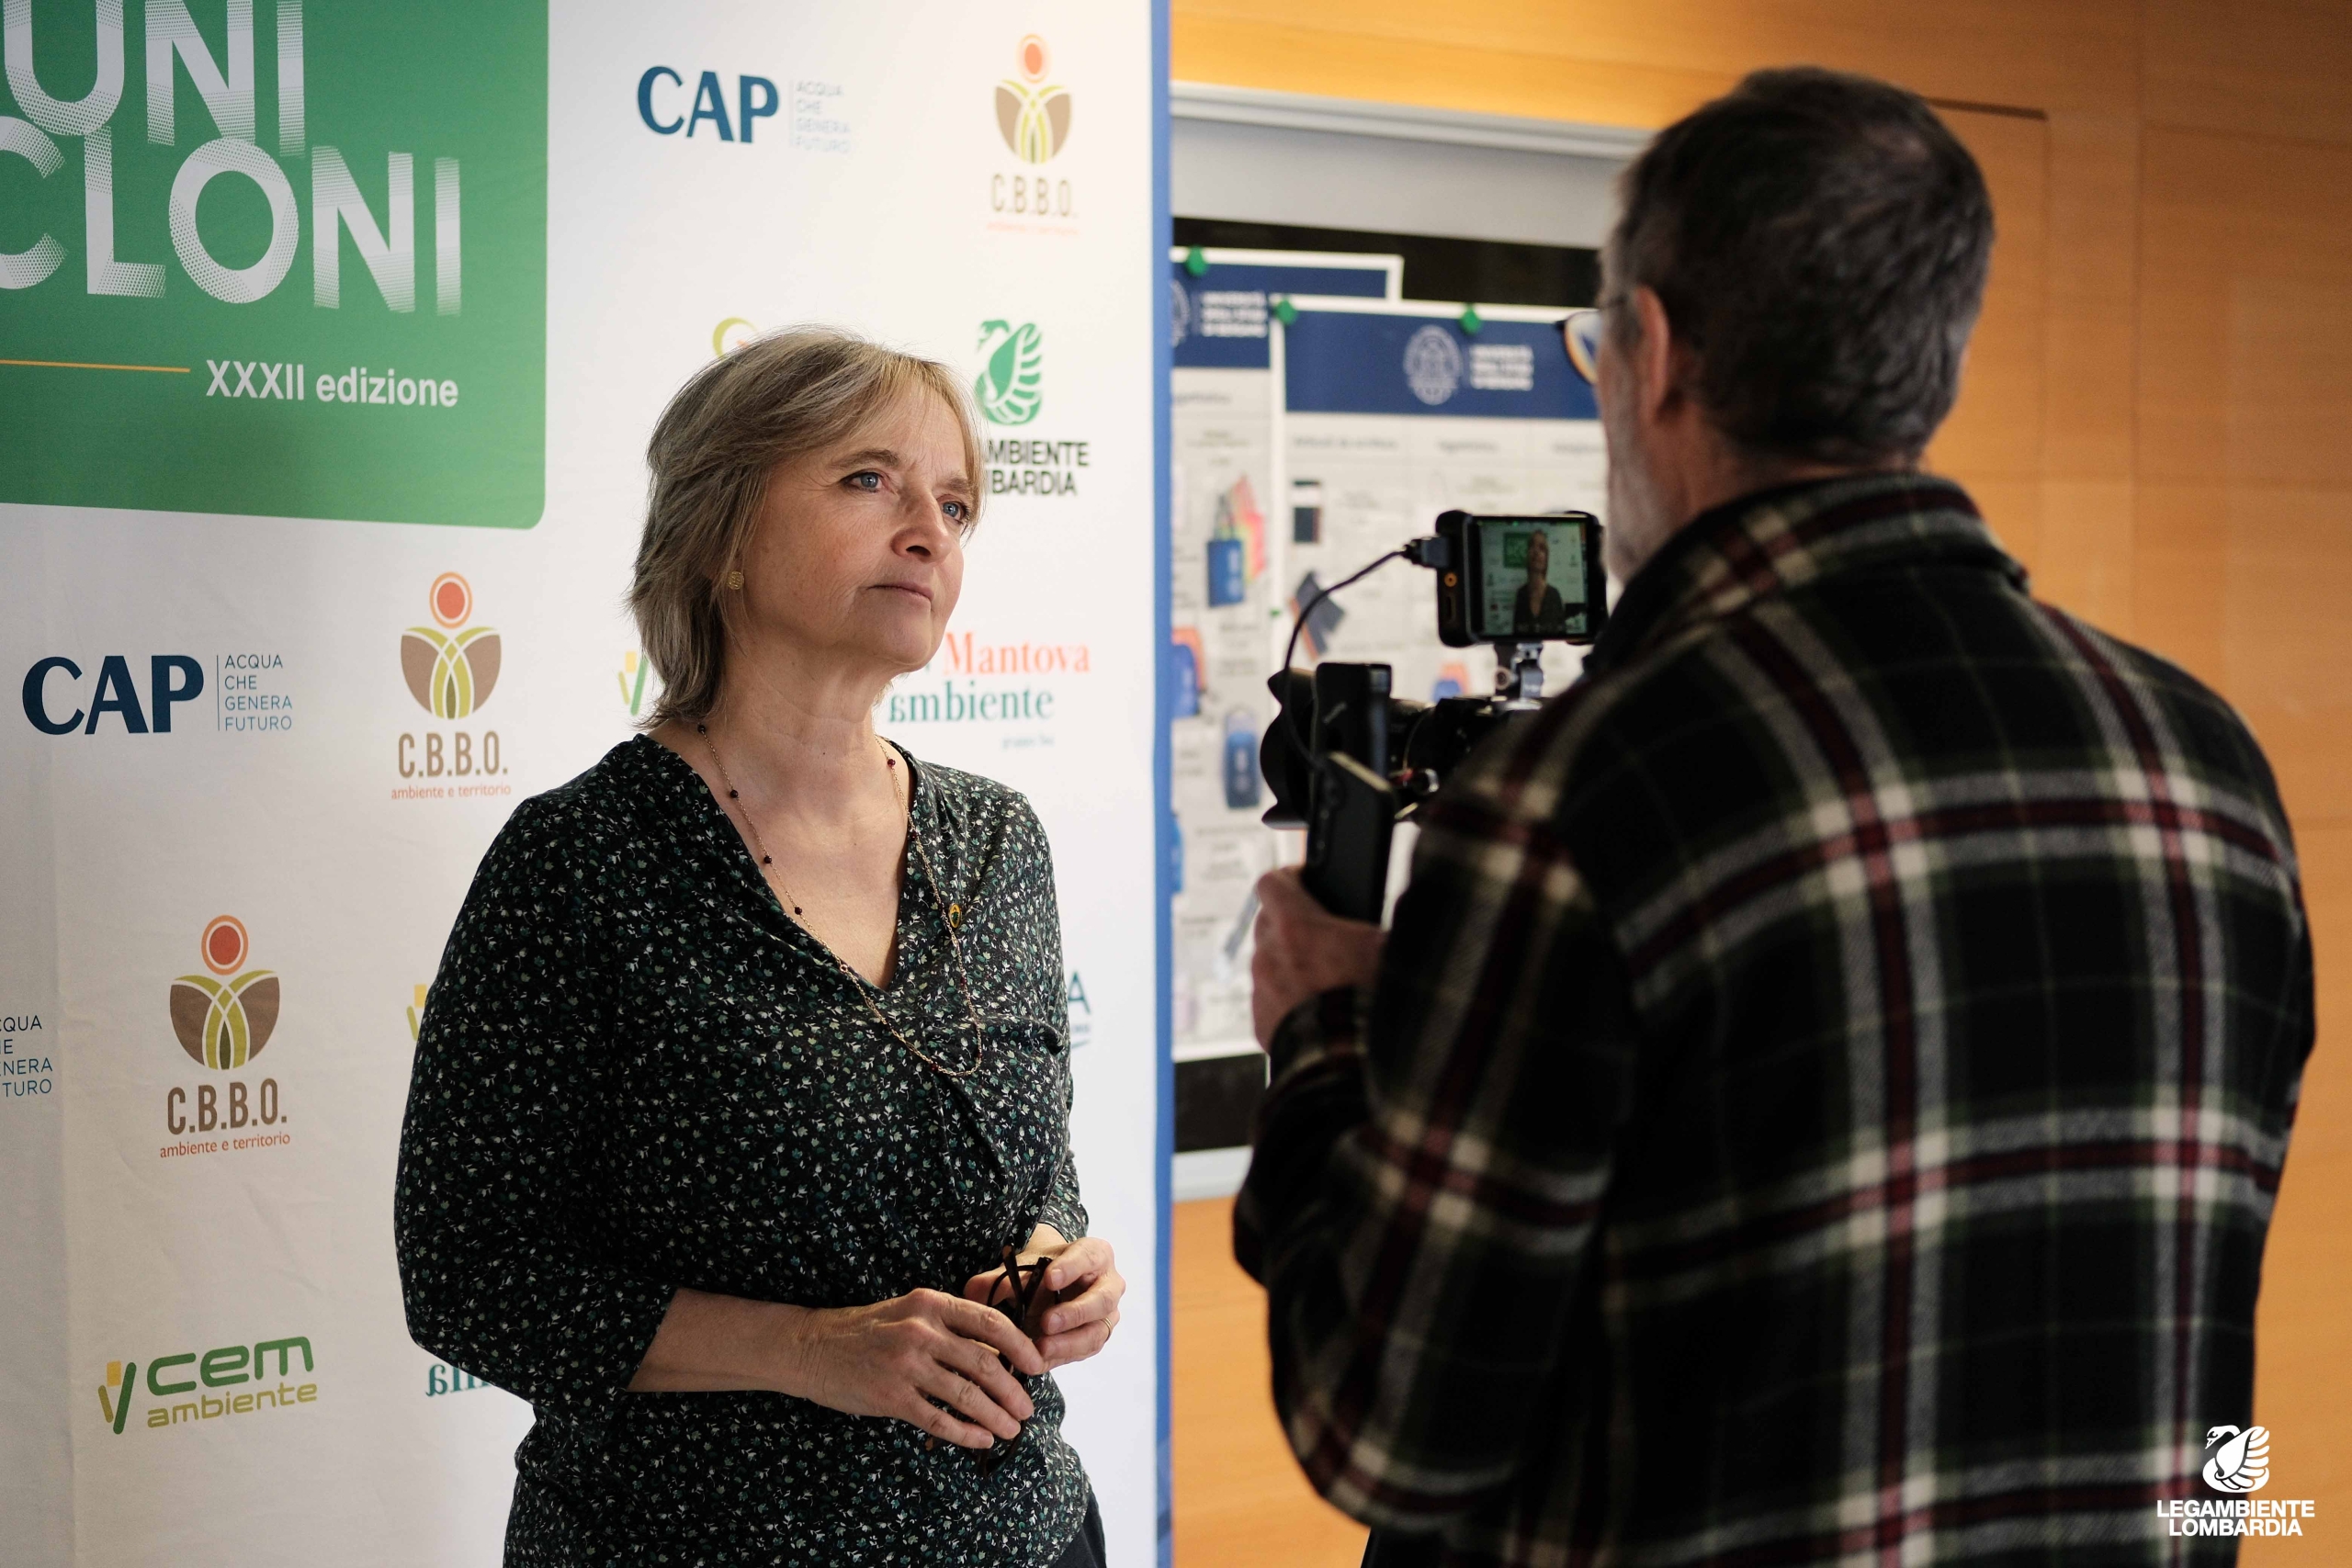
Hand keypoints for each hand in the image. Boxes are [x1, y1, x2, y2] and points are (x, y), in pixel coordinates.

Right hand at [789, 1288, 1046, 1448]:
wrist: (810, 1347)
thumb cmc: (865, 1331)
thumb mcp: (909, 1313)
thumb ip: (948, 1328)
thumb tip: (996, 1353)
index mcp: (931, 1303)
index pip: (990, 1322)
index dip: (1020, 1346)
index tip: (1038, 1367)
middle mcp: (921, 1330)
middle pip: (984, 1362)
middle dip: (1012, 1390)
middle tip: (1027, 1409)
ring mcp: (905, 1364)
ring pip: (966, 1394)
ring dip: (995, 1416)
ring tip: (1011, 1429)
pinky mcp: (890, 1396)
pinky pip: (938, 1419)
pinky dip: (965, 1432)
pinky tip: (980, 1439)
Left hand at [963, 1234, 1124, 1370]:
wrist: (1052, 1283)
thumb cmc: (1040, 1268)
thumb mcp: (1022, 1265)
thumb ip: (999, 1277)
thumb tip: (973, 1291)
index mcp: (1095, 1255)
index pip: (1089, 1257)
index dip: (1071, 1268)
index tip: (1048, 1277)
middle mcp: (1109, 1285)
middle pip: (1102, 1300)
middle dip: (1074, 1313)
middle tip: (1046, 1322)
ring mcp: (1106, 1315)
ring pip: (1096, 1333)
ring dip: (1068, 1343)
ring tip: (1040, 1349)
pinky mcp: (1095, 1338)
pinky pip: (1084, 1352)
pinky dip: (1062, 1357)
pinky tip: (1039, 1361)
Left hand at [1251, 867, 1384, 1048]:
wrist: (1346, 1064)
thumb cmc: (1369, 1003)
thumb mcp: (1385, 947)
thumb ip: (1370, 922)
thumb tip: (1400, 905)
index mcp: (1295, 926)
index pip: (1273, 882)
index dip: (1290, 879)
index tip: (1305, 883)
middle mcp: (1269, 954)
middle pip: (1268, 922)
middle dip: (1291, 923)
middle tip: (1322, 934)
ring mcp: (1261, 989)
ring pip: (1269, 963)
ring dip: (1289, 964)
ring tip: (1324, 978)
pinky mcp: (1260, 1022)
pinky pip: (1270, 1000)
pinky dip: (1286, 1000)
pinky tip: (1316, 1010)